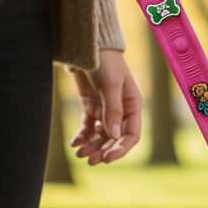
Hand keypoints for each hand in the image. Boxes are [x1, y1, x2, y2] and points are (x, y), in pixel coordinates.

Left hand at [70, 49, 142, 164]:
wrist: (88, 46)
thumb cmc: (105, 62)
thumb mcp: (110, 85)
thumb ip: (113, 110)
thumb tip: (115, 137)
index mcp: (133, 106)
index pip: (131, 135)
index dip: (121, 148)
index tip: (107, 158)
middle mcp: (121, 111)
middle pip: (115, 138)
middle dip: (103, 150)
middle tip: (90, 161)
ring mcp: (105, 110)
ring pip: (101, 135)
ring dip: (92, 146)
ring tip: (79, 153)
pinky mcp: (91, 107)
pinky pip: (89, 127)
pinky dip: (83, 136)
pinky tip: (75, 142)